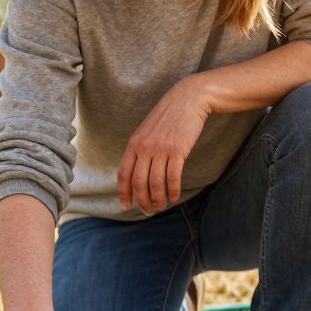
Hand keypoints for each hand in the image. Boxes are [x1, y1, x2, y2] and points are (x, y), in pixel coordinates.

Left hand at [118, 75, 211, 214]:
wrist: (187, 99)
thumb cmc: (168, 117)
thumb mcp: (146, 131)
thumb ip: (140, 150)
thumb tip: (137, 173)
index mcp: (134, 144)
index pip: (123, 174)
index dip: (123, 193)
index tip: (126, 206)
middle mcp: (144, 148)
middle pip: (139, 183)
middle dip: (142, 201)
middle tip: (148, 211)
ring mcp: (161, 149)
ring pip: (155, 183)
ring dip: (158, 199)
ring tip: (161, 206)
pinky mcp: (178, 150)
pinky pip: (173, 177)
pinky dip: (172, 191)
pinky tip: (174, 197)